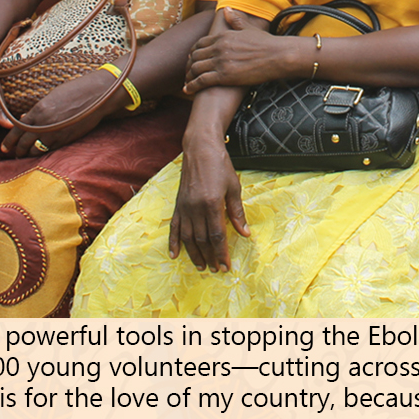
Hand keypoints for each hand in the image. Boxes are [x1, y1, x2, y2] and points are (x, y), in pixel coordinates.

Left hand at [0, 68, 122, 158]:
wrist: (97, 96)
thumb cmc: (74, 91)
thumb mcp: (51, 97)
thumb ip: (37, 111)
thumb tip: (23, 120)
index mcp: (38, 111)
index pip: (17, 130)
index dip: (9, 141)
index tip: (4, 147)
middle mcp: (44, 124)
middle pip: (24, 143)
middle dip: (17, 150)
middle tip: (13, 153)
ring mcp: (56, 134)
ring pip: (35, 150)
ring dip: (28, 154)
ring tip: (24, 155)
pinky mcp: (66, 140)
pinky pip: (49, 150)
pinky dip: (42, 152)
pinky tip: (40, 152)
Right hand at [168, 126, 247, 271]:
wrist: (200, 149)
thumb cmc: (220, 166)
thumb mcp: (234, 187)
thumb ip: (237, 212)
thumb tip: (245, 233)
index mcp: (212, 203)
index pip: (217, 236)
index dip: (221, 253)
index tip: (226, 266)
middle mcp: (196, 208)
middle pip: (202, 239)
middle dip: (210, 257)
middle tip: (216, 270)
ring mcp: (185, 207)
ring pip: (188, 237)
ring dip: (194, 254)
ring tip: (202, 266)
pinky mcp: (178, 204)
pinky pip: (174, 227)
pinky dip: (174, 242)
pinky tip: (175, 255)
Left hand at [183, 9, 300, 94]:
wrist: (277, 56)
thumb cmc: (266, 43)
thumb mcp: (249, 28)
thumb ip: (235, 20)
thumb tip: (227, 9)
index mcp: (222, 36)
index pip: (200, 43)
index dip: (193, 52)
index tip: (192, 58)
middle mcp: (218, 47)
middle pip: (195, 56)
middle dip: (189, 65)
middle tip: (187, 72)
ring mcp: (220, 62)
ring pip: (195, 68)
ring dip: (189, 76)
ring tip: (187, 82)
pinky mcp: (224, 76)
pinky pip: (201, 81)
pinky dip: (192, 86)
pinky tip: (188, 90)